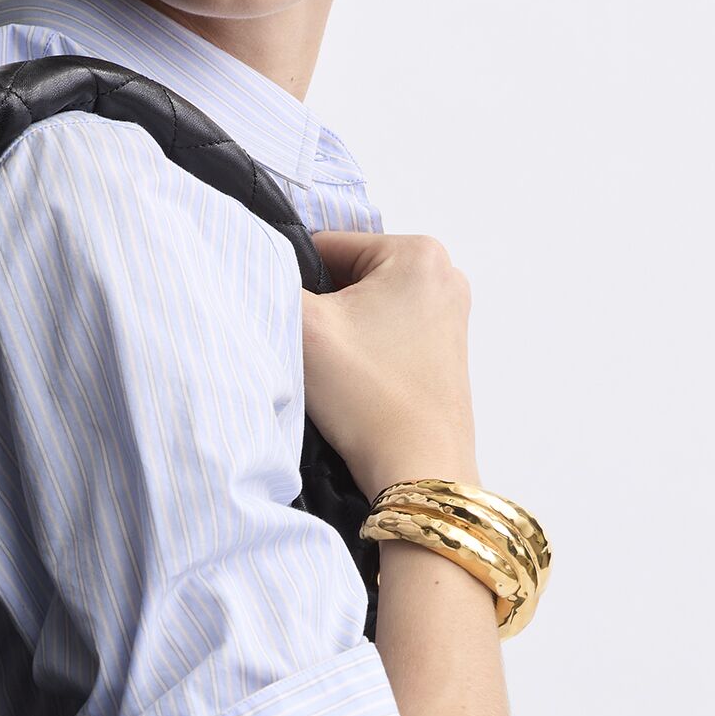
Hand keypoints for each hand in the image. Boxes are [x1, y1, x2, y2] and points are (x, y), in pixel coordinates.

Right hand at [299, 228, 481, 500]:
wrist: (417, 468)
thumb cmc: (369, 398)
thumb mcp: (303, 325)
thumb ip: (273, 280)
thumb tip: (264, 268)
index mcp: (417, 253)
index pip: (328, 246)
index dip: (297, 283)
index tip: (296, 322)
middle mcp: (444, 275)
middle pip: (350, 276)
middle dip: (325, 309)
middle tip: (319, 351)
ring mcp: (450, 315)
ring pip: (366, 307)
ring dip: (342, 333)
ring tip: (339, 370)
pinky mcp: (446, 351)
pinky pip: (388, 334)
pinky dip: (365, 352)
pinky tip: (358, 383)